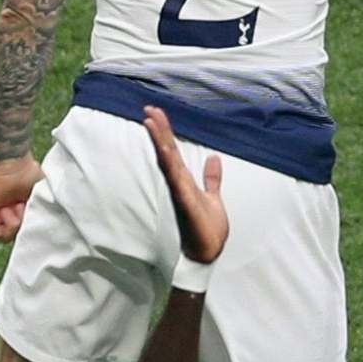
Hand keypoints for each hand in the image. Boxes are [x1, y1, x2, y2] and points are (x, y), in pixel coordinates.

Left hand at [0, 157, 42, 241]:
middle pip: (16, 236)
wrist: (13, 167)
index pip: (26, 231)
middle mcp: (11, 215)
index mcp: (26, 212)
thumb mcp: (44, 197)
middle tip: (22, 206)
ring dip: (10, 225)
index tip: (35, 214)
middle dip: (21, 224)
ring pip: (3, 238)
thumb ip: (45, 210)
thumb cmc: (31, 176)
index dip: (31, 228)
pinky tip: (1, 213)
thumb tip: (49, 224)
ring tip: (11, 207)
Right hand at [141, 108, 227, 262]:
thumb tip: (214, 158)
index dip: (165, 133)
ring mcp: (180, 192)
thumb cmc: (207, 229)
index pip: (173, 152)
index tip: (157, 113)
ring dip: (160, 141)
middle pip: (167, 152)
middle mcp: (179, 184)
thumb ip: (212, 179)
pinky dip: (169, 164)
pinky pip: (176, 179)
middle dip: (159, 130)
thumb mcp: (213, 198)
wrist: (208, 253)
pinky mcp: (184, 201)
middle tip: (149, 108)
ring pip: (168, 161)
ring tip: (151, 120)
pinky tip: (164, 149)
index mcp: (185, 182)